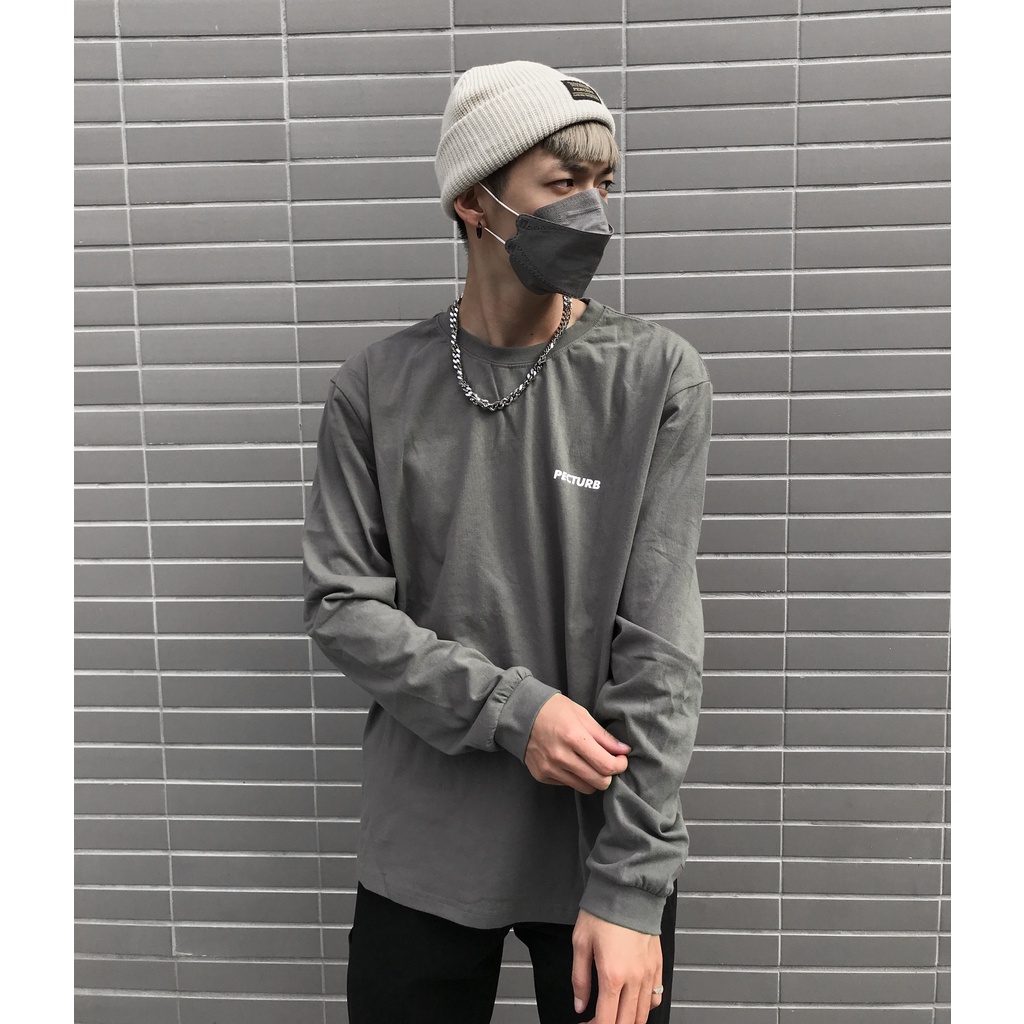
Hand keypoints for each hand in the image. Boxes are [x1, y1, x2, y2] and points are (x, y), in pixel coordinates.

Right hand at [524, 694, 629, 793]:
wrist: (521, 714)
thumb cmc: (554, 710)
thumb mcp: (582, 715)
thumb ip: (604, 736)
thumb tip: (624, 751)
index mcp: (573, 737)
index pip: (606, 765)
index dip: (620, 765)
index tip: (621, 759)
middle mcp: (561, 756)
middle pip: (598, 782)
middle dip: (609, 775)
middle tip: (609, 763)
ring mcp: (550, 768)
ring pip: (585, 788)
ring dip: (594, 778)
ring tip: (591, 764)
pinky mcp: (542, 775)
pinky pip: (569, 784)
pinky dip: (576, 777)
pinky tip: (572, 762)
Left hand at [571, 909, 662, 1023]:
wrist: (628, 890)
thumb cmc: (603, 912)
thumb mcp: (581, 943)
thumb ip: (580, 979)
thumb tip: (580, 1004)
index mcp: (612, 975)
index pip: (607, 1021)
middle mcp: (634, 979)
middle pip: (626, 1022)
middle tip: (597, 1021)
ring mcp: (649, 973)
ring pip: (643, 1014)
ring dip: (627, 1020)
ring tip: (614, 1015)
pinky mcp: (658, 965)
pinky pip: (656, 997)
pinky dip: (645, 1007)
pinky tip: (633, 1002)